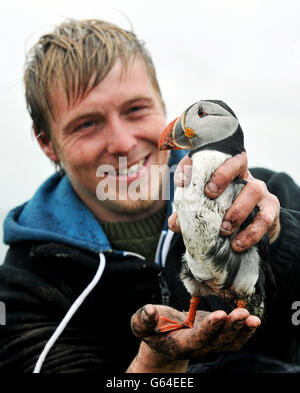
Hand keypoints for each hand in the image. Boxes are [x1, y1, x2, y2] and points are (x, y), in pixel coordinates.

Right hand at [128, 304, 259, 371]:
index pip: (198, 338)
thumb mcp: (140, 324)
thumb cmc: (153, 328)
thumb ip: (143, 320)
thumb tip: (151, 311)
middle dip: (231, 327)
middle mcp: (199, 347)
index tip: (220, 314)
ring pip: (230, 341)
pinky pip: (234, 337)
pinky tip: (252, 318)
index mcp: (181, 345)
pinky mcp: (217, 336)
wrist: (164, 336)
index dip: (210, 328)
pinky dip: (244, 329)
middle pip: (219, 341)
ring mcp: (210, 343)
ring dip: (242, 329)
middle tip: (241, 313)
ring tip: (251, 317)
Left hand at [169, 152, 279, 251]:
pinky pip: (265, 217)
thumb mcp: (205, 211)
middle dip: (222, 175)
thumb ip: (189, 214)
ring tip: (224, 229)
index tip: (182, 180)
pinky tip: (237, 244)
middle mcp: (243, 176)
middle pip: (237, 163)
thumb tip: (174, 224)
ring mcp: (260, 190)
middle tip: (209, 193)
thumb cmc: (224, 213)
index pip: (211, 159)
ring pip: (253, 190)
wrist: (254, 230)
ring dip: (237, 210)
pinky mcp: (271, 208)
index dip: (196, 164)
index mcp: (224, 172)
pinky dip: (250, 233)